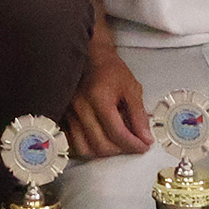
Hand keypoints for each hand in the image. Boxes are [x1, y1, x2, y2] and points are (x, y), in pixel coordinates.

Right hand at [68, 42, 150, 158]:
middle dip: (121, 150)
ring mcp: (69, 112)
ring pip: (85, 148)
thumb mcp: (131, 88)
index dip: (134, 144)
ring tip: (116, 143)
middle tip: (133, 144)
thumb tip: (145, 138)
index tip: (144, 145)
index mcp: (98, 97)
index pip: (116, 133)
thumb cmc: (110, 69)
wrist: (90, 56)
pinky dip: (88, 147)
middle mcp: (80, 107)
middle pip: (100, 144)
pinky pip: (73, 142)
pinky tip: (100, 139)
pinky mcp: (64, 116)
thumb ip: (139, 115)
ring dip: (104, 152)